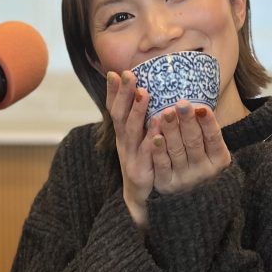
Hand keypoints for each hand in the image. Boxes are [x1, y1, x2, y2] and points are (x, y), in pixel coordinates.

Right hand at [106, 70, 159, 227]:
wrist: (141, 199)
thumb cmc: (143, 163)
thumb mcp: (138, 140)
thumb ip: (139, 119)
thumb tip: (143, 90)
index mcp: (123, 134)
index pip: (114, 109)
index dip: (113, 91)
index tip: (115, 72)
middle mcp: (123, 143)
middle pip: (119, 116)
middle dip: (124, 94)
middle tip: (129, 75)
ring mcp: (130, 157)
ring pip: (131, 132)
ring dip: (137, 111)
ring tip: (144, 94)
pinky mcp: (141, 172)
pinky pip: (147, 154)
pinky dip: (151, 140)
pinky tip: (158, 129)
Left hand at [149, 102, 230, 194]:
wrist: (187, 194)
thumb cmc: (197, 157)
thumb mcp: (209, 145)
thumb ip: (204, 125)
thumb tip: (194, 98)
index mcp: (218, 159)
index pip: (214, 137)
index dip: (208, 122)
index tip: (201, 107)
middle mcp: (203, 170)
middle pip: (194, 142)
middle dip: (188, 122)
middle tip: (181, 104)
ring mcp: (184, 179)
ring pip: (177, 151)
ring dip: (171, 131)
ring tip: (166, 114)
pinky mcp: (166, 184)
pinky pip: (162, 165)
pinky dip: (158, 150)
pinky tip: (154, 136)